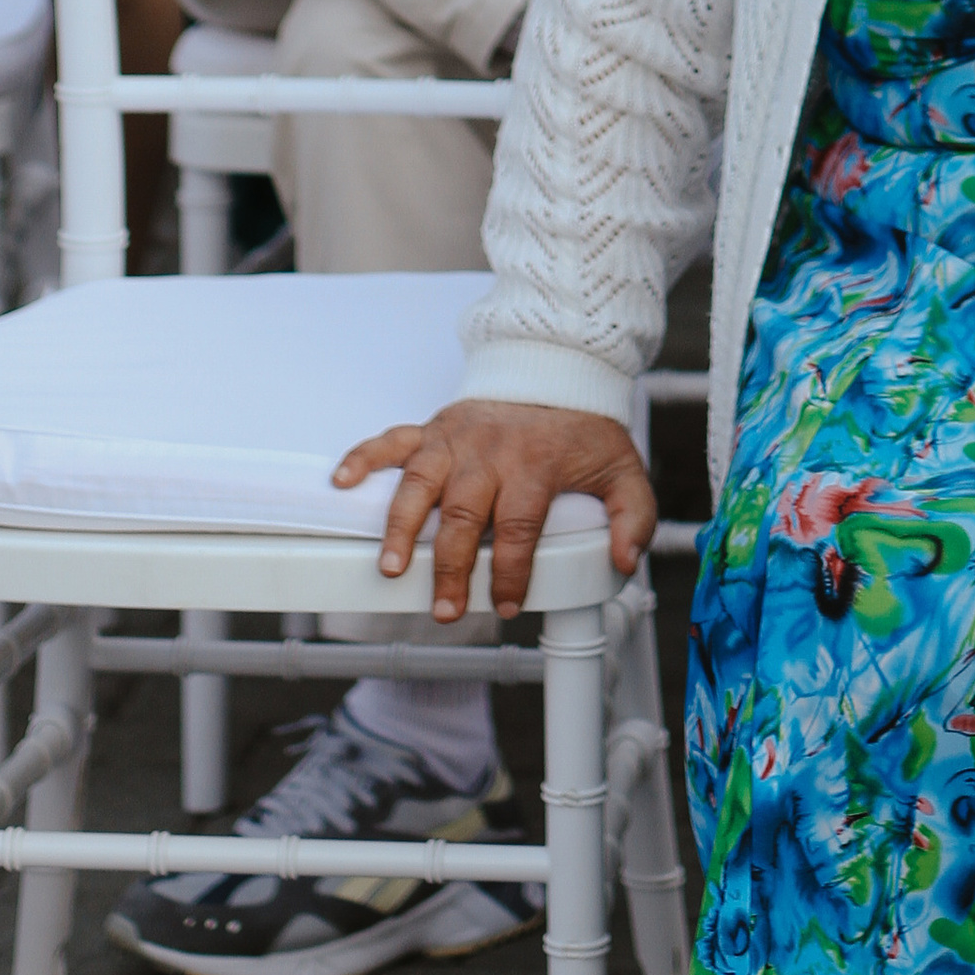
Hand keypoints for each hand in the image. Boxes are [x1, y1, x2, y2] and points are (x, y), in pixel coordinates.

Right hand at [336, 399, 656, 615]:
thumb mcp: (623, 470)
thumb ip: (632, 517)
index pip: (519, 526)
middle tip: (444, 608)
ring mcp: (457, 438)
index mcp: (535, 464)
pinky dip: (363, 458)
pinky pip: (393, 439)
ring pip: (421, 482)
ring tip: (389, 567)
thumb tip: (624, 561)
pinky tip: (341, 483)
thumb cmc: (584, 427)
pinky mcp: (435, 427)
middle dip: (450, 566)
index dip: (510, 571)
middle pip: (464, 514)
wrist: (558, 366)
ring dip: (401, 525)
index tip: (505, 603)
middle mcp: (490, 452)